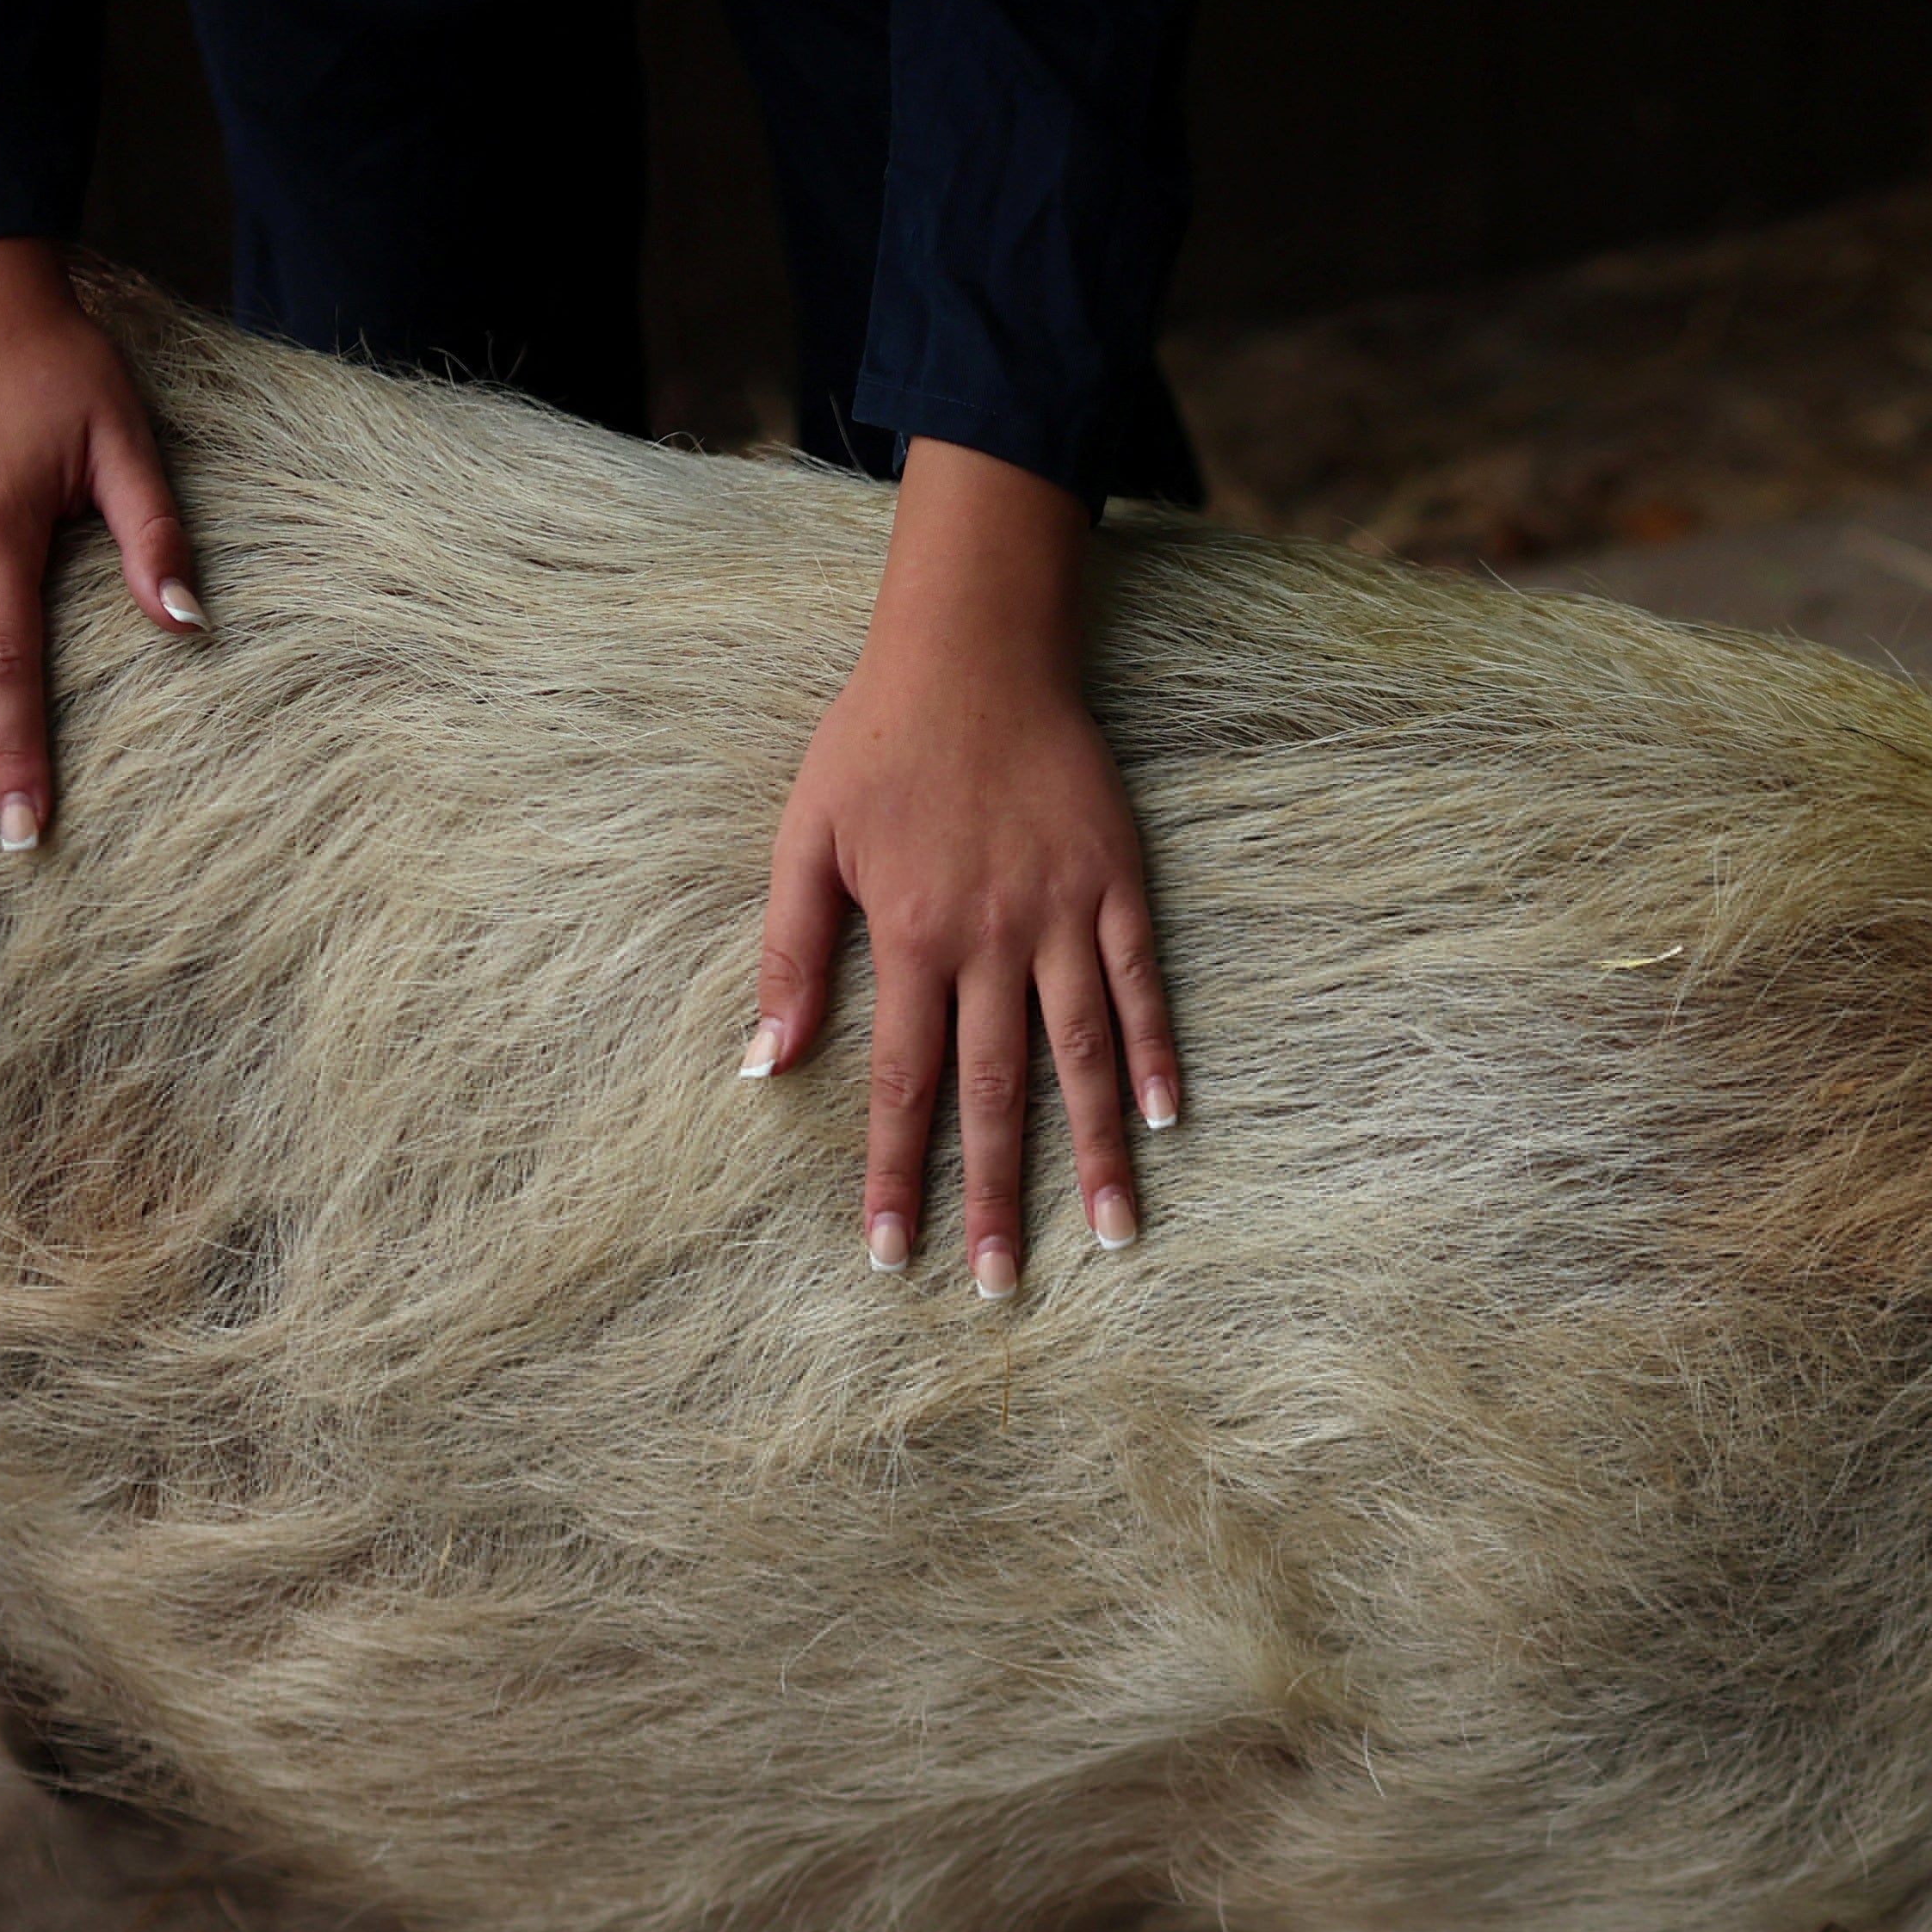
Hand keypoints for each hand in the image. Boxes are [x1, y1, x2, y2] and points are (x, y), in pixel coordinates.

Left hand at [749, 438, 1178, 1295]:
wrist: (973, 646)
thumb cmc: (876, 740)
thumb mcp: (806, 836)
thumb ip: (788, 951)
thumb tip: (765, 1061)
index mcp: (908, 935)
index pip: (898, 1083)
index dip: (894, 1173)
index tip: (891, 1254)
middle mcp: (989, 939)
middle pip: (993, 1092)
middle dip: (993, 1196)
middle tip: (996, 1285)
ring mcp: (1061, 915)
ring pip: (1080, 1056)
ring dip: (1095, 1153)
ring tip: (1113, 1235)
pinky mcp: (1116, 884)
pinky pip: (1139, 984)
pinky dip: (1155, 1052)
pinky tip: (1166, 1119)